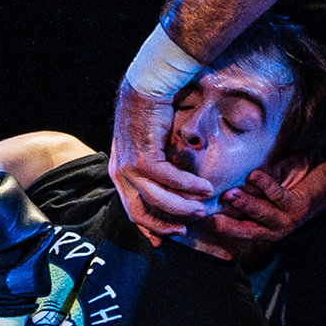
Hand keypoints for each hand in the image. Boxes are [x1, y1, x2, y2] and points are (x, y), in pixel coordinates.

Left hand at [108, 83, 224, 238]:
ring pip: (159, 199)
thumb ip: (156, 169)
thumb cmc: (151, 115)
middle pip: (141, 212)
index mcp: (119, 173)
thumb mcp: (150, 148)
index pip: (131, 209)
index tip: (166, 238)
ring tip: (204, 206)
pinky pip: (171, 180)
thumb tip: (172, 188)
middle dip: (165, 225)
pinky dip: (190, 187)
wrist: (147, 87)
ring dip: (184, 206)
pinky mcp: (144, 156)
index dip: (149, 227)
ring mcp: (130, 166)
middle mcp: (120, 173)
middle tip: (188, 226)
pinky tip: (205, 188)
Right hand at [185, 159, 325, 260]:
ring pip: (262, 214)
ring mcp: (286, 220)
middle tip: (208, 212)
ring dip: (246, 204)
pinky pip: (278, 195)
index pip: (235, 230)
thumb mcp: (265, 196)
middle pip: (246, 229)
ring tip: (230, 194)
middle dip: (228, 223)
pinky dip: (265, 185)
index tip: (196, 218)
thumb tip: (213, 185)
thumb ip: (245, 195)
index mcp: (262, 229)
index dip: (217, 226)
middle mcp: (273, 230)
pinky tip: (254, 175)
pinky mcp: (297, 205)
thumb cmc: (290, 189)